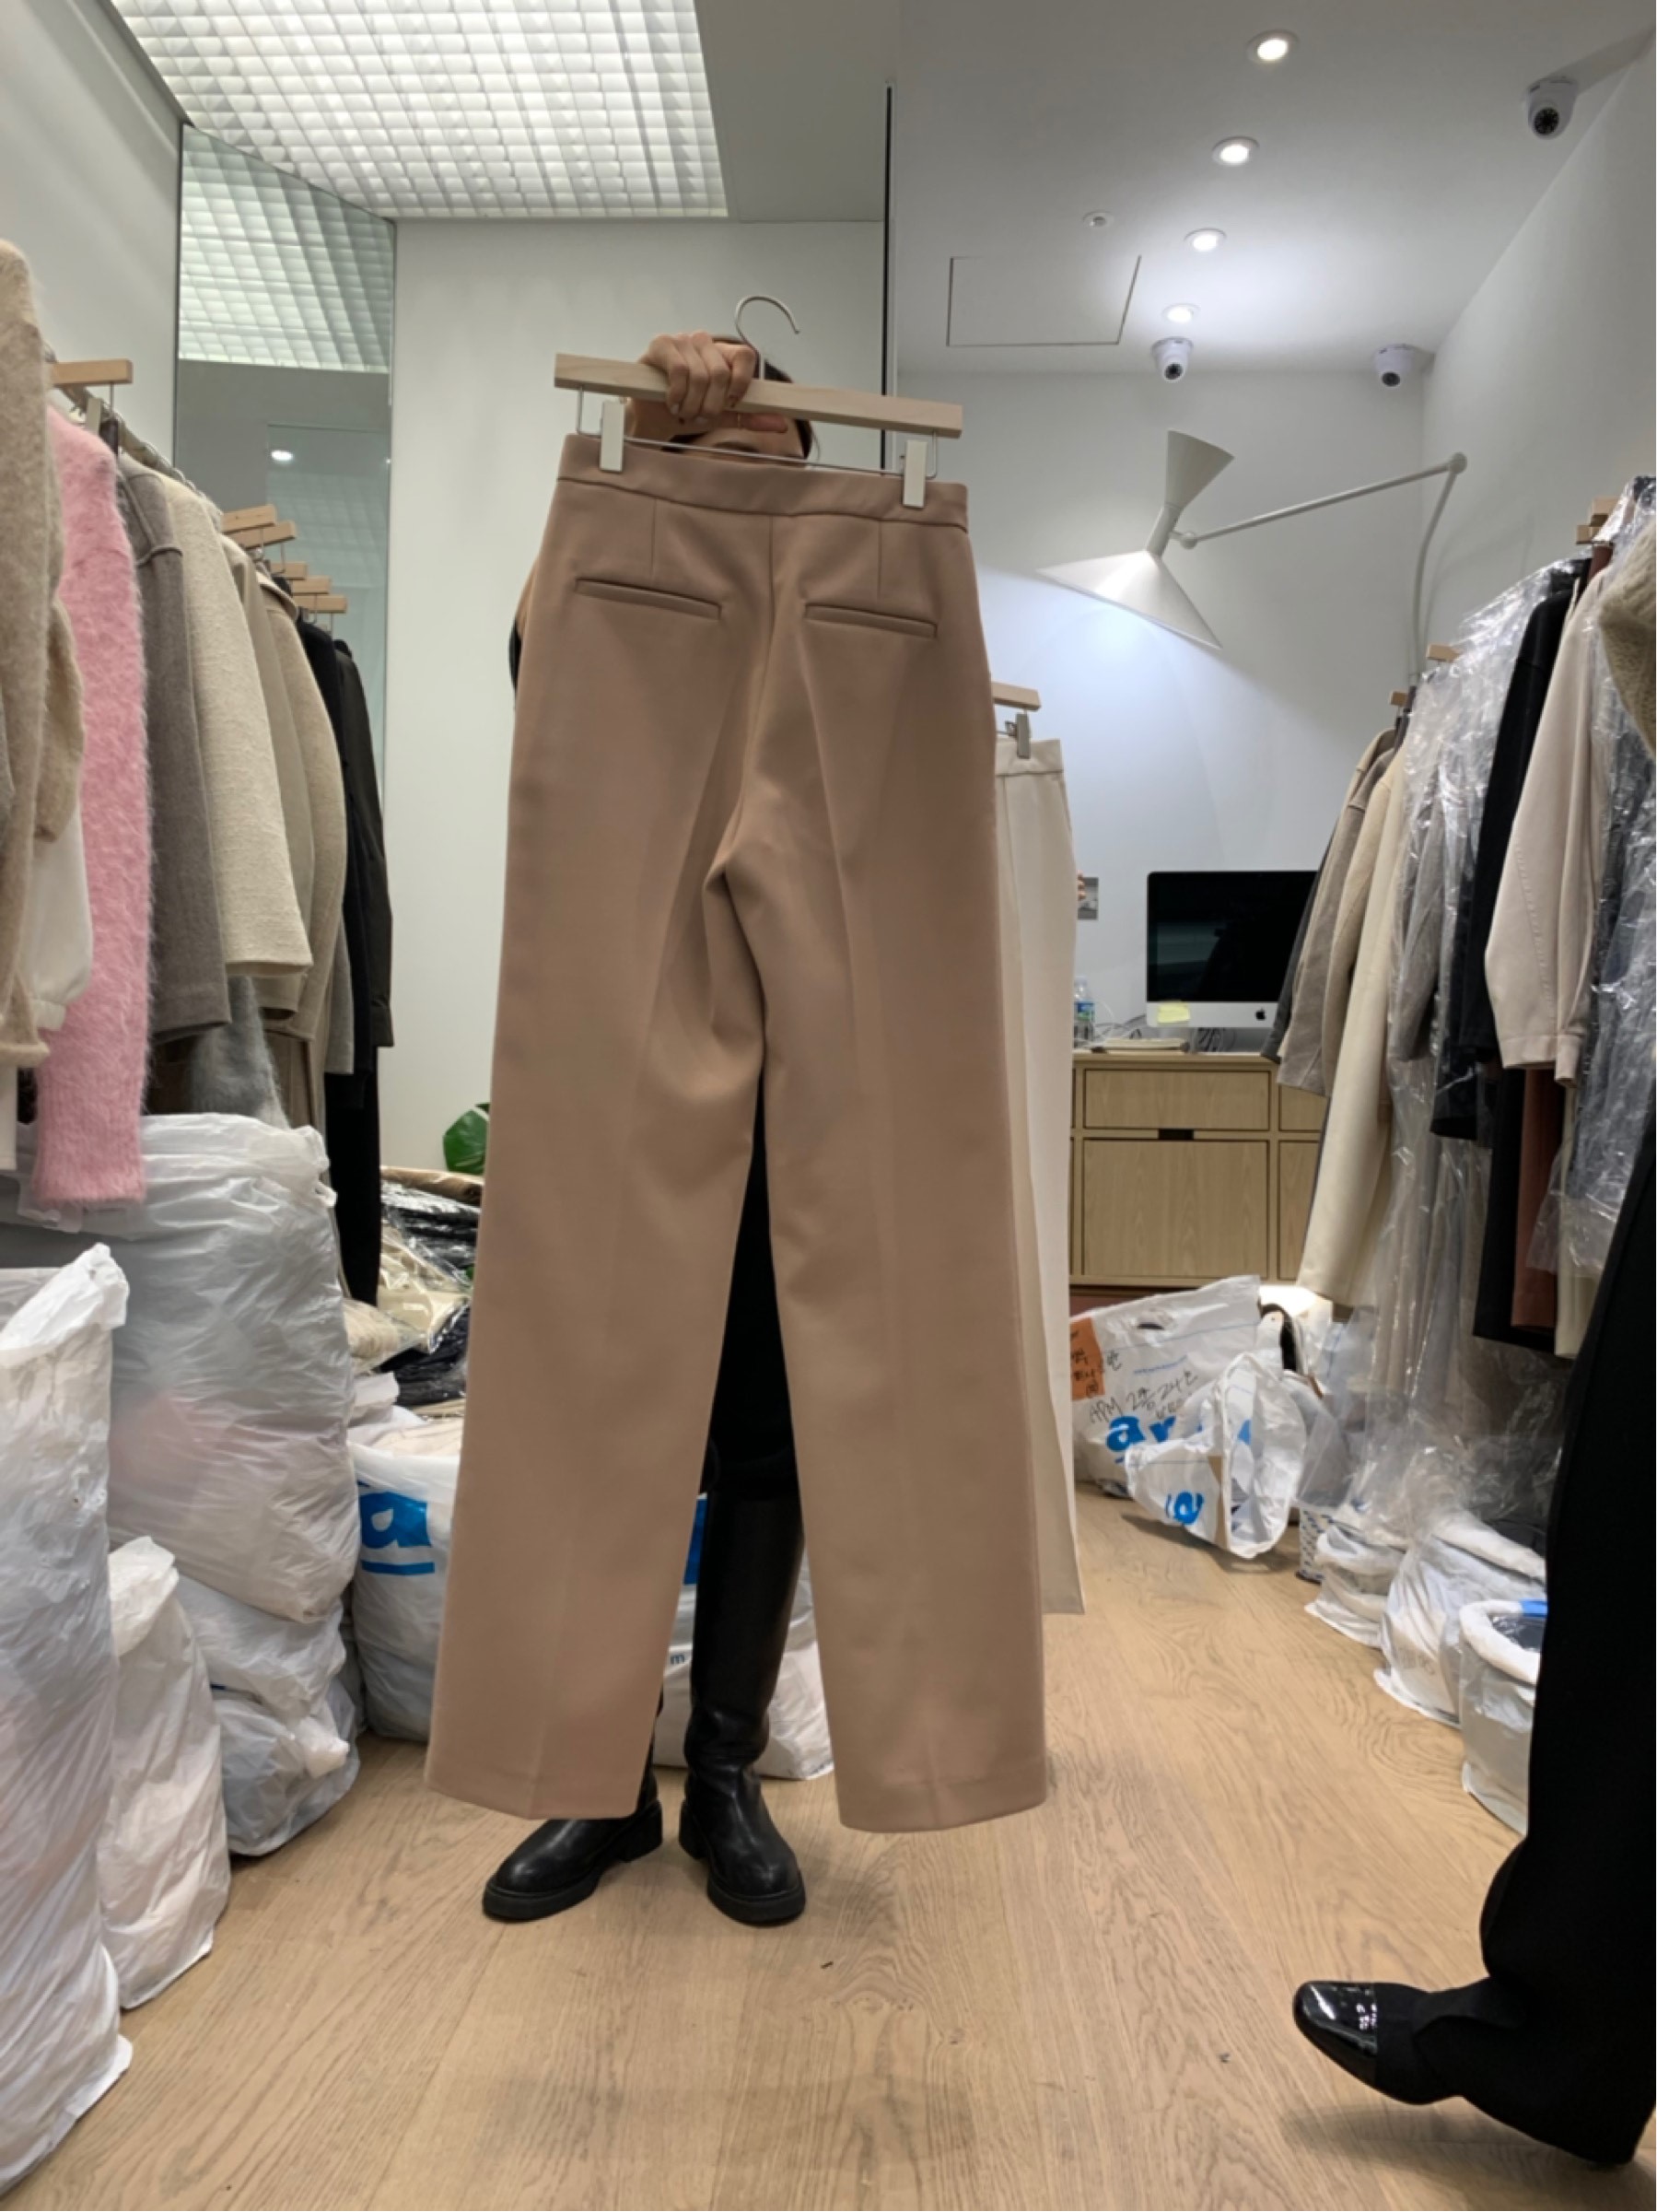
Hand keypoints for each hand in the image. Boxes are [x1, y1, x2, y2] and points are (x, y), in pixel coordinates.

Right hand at [628, 331, 792, 442]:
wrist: (654, 416)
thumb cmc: (689, 410)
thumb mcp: (722, 416)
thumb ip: (750, 417)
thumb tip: (781, 423)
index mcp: (723, 354)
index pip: (746, 355)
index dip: (742, 382)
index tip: (731, 402)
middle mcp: (704, 341)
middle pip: (721, 372)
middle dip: (712, 405)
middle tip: (700, 417)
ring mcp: (682, 340)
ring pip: (700, 375)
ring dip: (692, 404)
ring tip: (684, 413)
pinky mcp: (661, 345)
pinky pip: (678, 370)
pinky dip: (677, 395)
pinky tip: (672, 403)